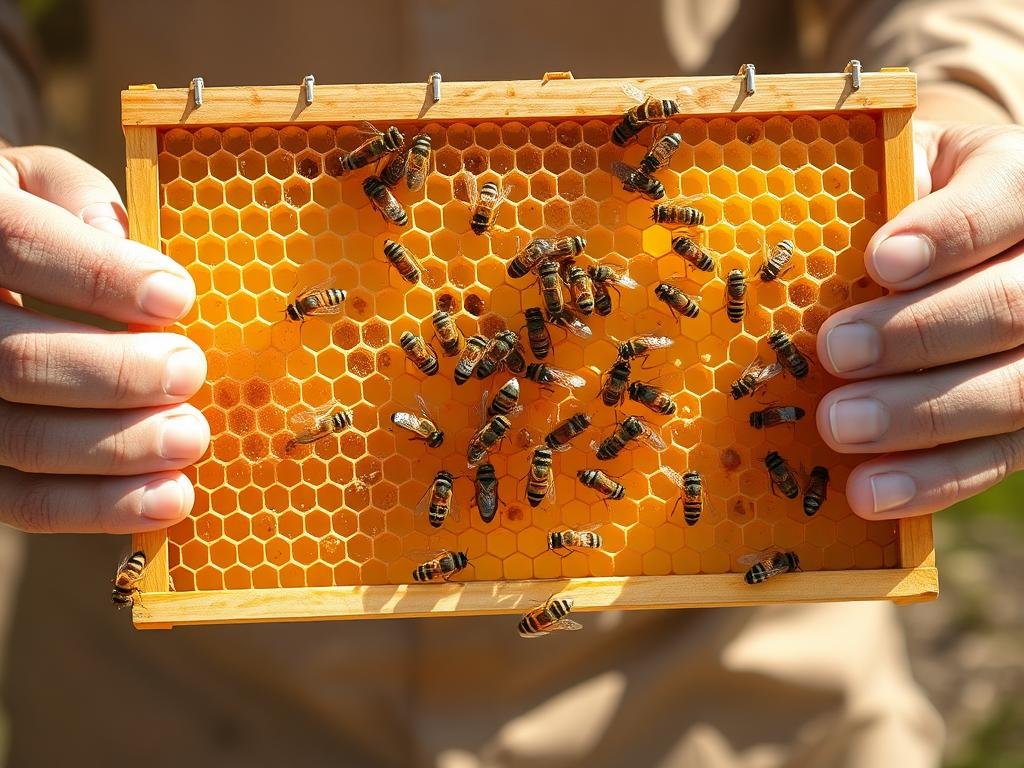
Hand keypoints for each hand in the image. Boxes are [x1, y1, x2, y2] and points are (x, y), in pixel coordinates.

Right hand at [0, 146, 207, 532]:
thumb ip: (76, 197)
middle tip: (188, 371)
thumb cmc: (28, 217)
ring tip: (190, 439)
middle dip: (112, 374)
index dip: (97, 276)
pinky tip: (168, 499)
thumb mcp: (41, 182)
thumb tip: (115, 237)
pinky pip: (23, 500)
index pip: (15, 244)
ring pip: (17, 438)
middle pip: (14, 362)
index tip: (176, 297)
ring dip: (115, 449)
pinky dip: (99, 506)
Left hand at [816, 122, 1023, 519]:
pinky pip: (995, 458)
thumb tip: (779, 235)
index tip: (883, 261)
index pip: (1004, 203)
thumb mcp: (887, 175)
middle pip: (1011, 307)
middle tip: (836, 353)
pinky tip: (870, 490)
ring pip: (1012, 391)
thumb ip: (865, 197)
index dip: (948, 236)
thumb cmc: (899, 199)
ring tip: (838, 426)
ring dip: (920, 415)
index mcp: (1020, 186)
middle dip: (918, 335)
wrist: (951, 237)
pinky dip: (932, 480)